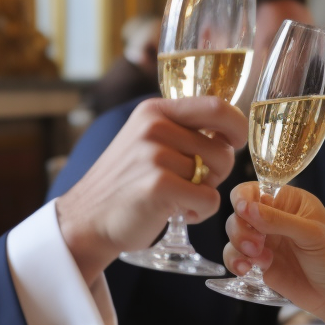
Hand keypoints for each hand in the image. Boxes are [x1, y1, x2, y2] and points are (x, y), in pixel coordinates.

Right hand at [57, 97, 247, 282]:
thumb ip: (182, 130)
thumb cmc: (126, 183)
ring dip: (204, 194)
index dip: (236, 127)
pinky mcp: (157, 186)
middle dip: (217, 173)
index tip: (234, 143)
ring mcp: (154, 155)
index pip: (216, 107)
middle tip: (191, 184)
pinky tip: (177, 213)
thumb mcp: (147, 141)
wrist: (87, 218)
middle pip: (222, 149)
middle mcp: (153, 127)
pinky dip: (200, 213)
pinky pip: (208, 200)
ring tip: (178, 198)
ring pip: (216, 176)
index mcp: (154, 111)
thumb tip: (231, 131)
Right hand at [224, 182, 324, 324]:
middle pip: (239, 212)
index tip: (243, 212)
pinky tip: (246, 270)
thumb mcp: (310, 235)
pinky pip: (234, 255)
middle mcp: (273, 218)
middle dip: (241, 228)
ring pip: (234, 233)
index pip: (255, 191)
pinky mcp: (258, 262)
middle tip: (256, 245)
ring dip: (238, 244)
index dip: (244, 199)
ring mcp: (264, 240)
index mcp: (289, 202)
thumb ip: (277, 220)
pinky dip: (235, 261)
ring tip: (257, 260)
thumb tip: (245, 208)